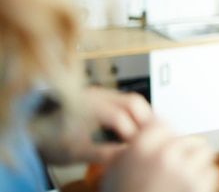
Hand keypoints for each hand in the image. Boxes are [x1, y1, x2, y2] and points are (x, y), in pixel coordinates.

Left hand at [36, 87, 153, 165]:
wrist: (31, 127)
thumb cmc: (49, 138)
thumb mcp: (75, 152)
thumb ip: (104, 154)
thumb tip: (128, 159)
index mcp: (89, 105)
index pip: (121, 119)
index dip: (134, 137)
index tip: (140, 151)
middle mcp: (97, 94)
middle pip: (134, 102)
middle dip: (146, 122)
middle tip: (152, 141)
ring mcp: (100, 93)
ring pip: (133, 100)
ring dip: (143, 117)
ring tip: (147, 137)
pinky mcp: (102, 96)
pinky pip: (126, 101)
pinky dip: (135, 114)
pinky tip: (136, 130)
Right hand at [101, 119, 218, 191]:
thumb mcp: (115, 170)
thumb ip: (131, 147)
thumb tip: (143, 128)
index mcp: (140, 147)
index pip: (163, 124)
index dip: (164, 137)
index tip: (164, 146)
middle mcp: (163, 154)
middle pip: (184, 138)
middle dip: (180, 153)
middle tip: (172, 170)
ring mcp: (184, 170)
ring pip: (202, 151)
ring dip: (196, 163)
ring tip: (182, 179)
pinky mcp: (199, 185)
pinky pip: (211, 172)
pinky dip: (204, 180)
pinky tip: (189, 189)